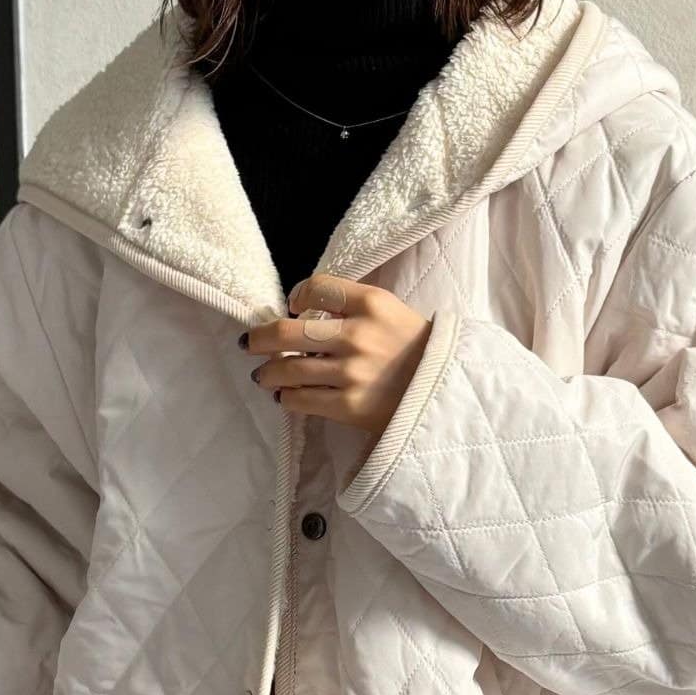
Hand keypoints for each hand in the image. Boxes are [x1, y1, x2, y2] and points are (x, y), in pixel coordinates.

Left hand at [242, 274, 431, 448]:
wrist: (445, 394)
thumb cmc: (416, 351)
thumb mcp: (392, 312)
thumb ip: (353, 306)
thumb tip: (302, 312)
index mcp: (372, 303)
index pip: (316, 288)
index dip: (296, 297)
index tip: (291, 308)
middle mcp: (358, 335)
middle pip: (287, 332)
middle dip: (260, 339)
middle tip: (250, 344)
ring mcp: (351, 372)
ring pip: (288, 370)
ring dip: (268, 374)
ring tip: (264, 377)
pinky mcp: (349, 405)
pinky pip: (301, 400)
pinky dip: (286, 398)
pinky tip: (285, 397)